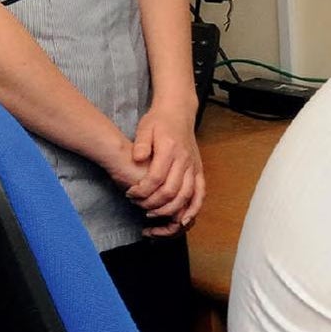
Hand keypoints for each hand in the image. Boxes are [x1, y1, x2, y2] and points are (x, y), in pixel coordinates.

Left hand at [127, 97, 204, 235]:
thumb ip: (140, 144)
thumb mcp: (144, 128)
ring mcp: (194, 166)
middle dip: (153, 203)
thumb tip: (137, 158)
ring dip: (170, 209)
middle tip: (138, 205)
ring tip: (153, 214)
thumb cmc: (158, 121)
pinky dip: (193, 208)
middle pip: (172, 190)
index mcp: (170, 149)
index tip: (129, 193)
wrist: (178, 112)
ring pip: (187, 195)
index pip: (156, 178)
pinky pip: (200, 193)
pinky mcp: (199, 170)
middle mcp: (185, 159)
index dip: (141, 191)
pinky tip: (184, 220)